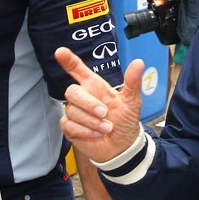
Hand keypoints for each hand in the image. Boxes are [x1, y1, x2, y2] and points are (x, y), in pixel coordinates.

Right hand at [56, 48, 143, 164]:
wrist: (122, 147)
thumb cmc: (125, 121)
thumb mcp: (132, 102)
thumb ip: (133, 82)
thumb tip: (139, 62)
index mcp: (95, 86)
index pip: (78, 70)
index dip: (68, 61)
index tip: (60, 52)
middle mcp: (83, 97)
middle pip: (72, 91)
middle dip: (88, 104)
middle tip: (104, 114)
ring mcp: (75, 112)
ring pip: (73, 111)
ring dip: (92, 122)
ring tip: (107, 128)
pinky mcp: (70, 127)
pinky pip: (70, 125)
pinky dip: (85, 131)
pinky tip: (97, 134)